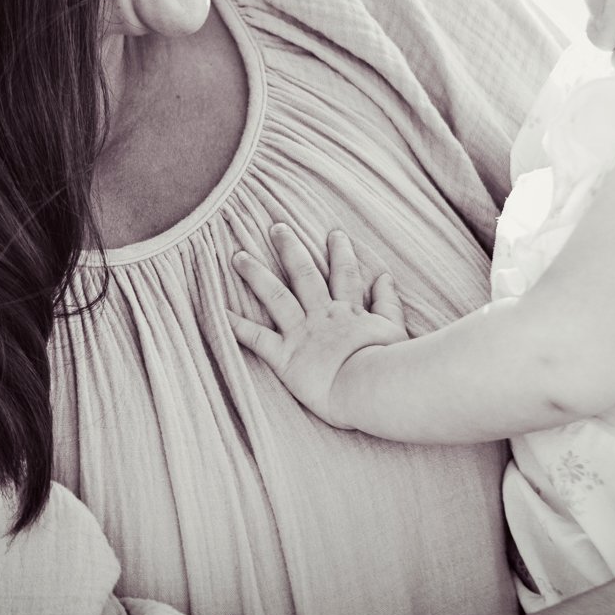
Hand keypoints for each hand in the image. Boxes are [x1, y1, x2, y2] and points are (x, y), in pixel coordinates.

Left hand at [227, 225, 408, 427]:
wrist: (369, 387)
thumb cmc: (388, 365)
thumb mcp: (394, 330)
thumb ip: (388, 303)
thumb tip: (385, 277)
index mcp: (350, 312)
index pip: (344, 275)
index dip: (340, 253)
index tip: (333, 233)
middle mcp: (322, 315)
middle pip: (304, 274)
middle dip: (290, 249)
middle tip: (276, 227)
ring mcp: (302, 333)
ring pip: (276, 296)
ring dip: (257, 274)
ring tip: (239, 256)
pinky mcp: (286, 356)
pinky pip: (257, 338)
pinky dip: (237, 325)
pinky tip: (219, 311)